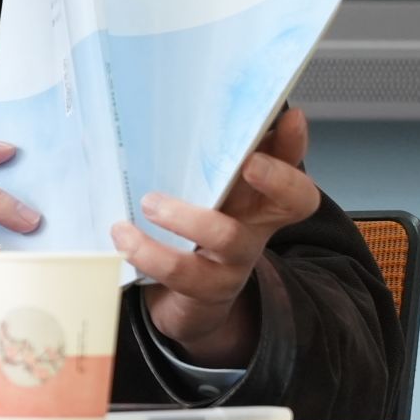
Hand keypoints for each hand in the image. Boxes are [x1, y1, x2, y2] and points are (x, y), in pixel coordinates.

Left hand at [112, 107, 319, 367]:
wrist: (185, 305)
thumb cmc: (191, 235)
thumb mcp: (199, 195)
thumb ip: (203, 159)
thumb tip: (204, 113)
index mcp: (255, 198)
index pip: (291, 160)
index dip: (297, 147)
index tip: (289, 117)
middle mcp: (254, 226)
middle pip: (292, 202)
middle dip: (275, 178)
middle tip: (248, 161)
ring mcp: (233, 261)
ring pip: (230, 237)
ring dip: (188, 217)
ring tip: (149, 203)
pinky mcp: (203, 289)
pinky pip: (182, 273)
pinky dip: (148, 252)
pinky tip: (122, 236)